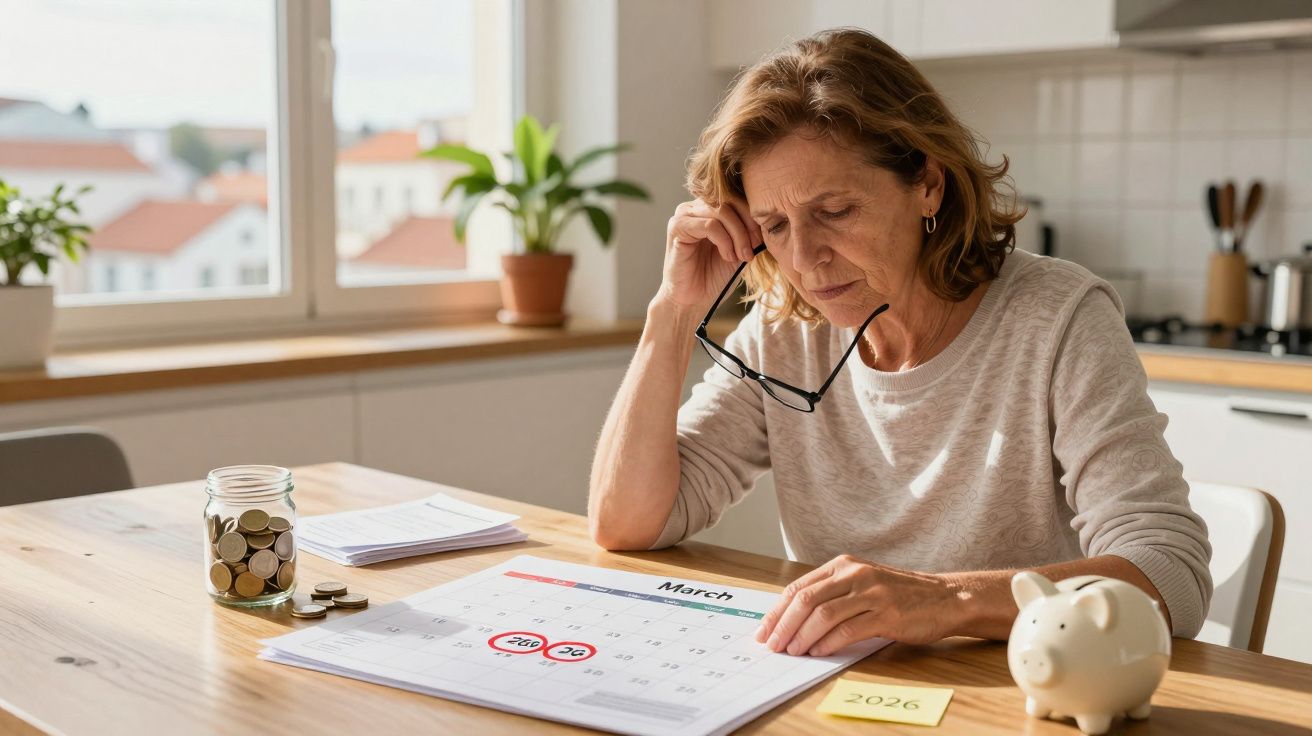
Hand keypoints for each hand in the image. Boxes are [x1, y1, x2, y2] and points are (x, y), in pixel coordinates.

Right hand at [656, 197, 762, 316]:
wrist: (694, 300)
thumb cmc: (715, 276)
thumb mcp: (739, 249)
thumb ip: (749, 231)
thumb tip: (770, 218)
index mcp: (709, 208)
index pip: (736, 197)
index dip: (752, 216)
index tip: (761, 240)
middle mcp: (695, 207)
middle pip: (729, 201)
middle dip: (747, 225)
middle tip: (754, 248)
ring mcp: (684, 215)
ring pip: (721, 211)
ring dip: (738, 235)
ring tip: (742, 256)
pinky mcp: (677, 227)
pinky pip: (709, 225)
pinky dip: (724, 241)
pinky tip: (728, 257)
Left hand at [755, 554, 958, 655]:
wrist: (945, 597)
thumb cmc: (899, 594)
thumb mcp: (862, 583)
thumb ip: (832, 594)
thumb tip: (792, 620)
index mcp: (843, 565)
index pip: (798, 587)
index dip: (777, 611)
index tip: (764, 631)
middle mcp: (855, 574)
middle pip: (806, 600)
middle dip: (784, 625)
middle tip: (773, 645)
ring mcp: (872, 593)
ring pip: (824, 615)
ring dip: (802, 637)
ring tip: (793, 652)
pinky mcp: (887, 614)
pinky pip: (848, 630)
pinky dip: (829, 644)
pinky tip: (819, 653)